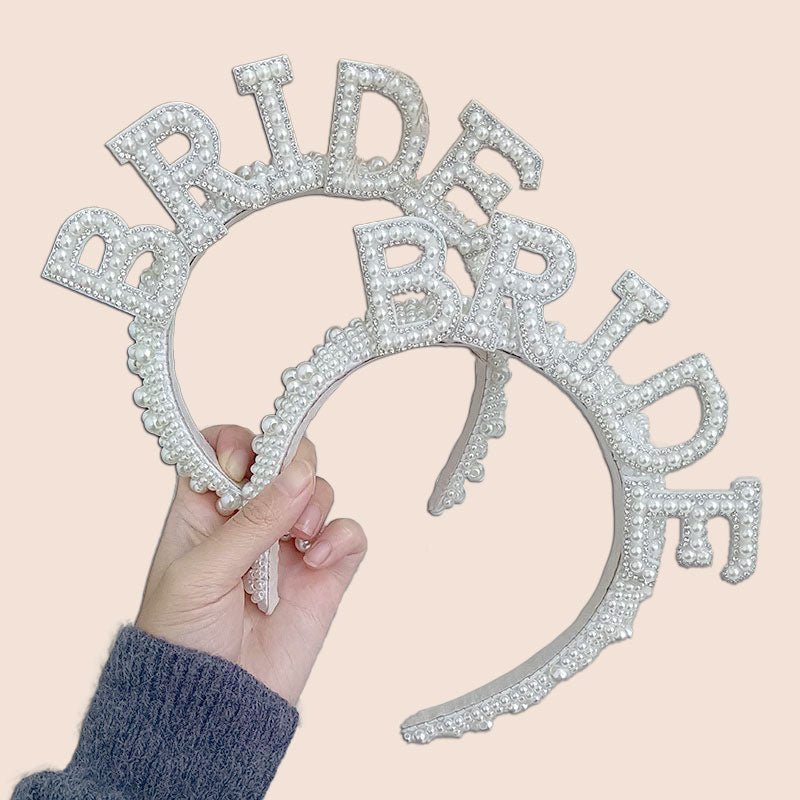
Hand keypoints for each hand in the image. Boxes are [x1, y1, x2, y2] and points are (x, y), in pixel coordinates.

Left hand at [136, 424, 366, 704]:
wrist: (211, 709)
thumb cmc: (181, 640)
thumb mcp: (201, 572)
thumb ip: (251, 521)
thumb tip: (297, 472)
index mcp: (206, 510)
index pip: (226, 449)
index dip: (239, 444)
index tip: (244, 465)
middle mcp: (250, 520)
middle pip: (284, 459)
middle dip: (292, 464)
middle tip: (289, 489)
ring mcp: (289, 546)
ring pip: (320, 490)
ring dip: (316, 501)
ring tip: (299, 538)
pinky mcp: (323, 573)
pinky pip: (348, 535)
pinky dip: (340, 537)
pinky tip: (317, 561)